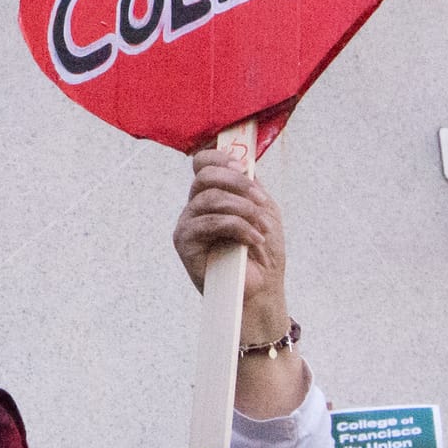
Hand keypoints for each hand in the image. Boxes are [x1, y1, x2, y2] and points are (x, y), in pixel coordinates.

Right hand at [173, 145, 290, 342]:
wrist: (261, 290)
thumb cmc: (261, 253)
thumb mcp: (262, 210)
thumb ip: (251, 185)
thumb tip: (244, 161)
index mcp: (211, 195)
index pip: (202, 163)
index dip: (221, 158)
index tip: (245, 168)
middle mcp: (195, 207)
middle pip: (205, 176)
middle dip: (237, 183)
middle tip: (260, 200)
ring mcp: (188, 225)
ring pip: (210, 198)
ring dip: (243, 209)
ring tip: (261, 227)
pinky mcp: (185, 244)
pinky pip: (210, 223)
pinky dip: (238, 227)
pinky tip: (253, 240)